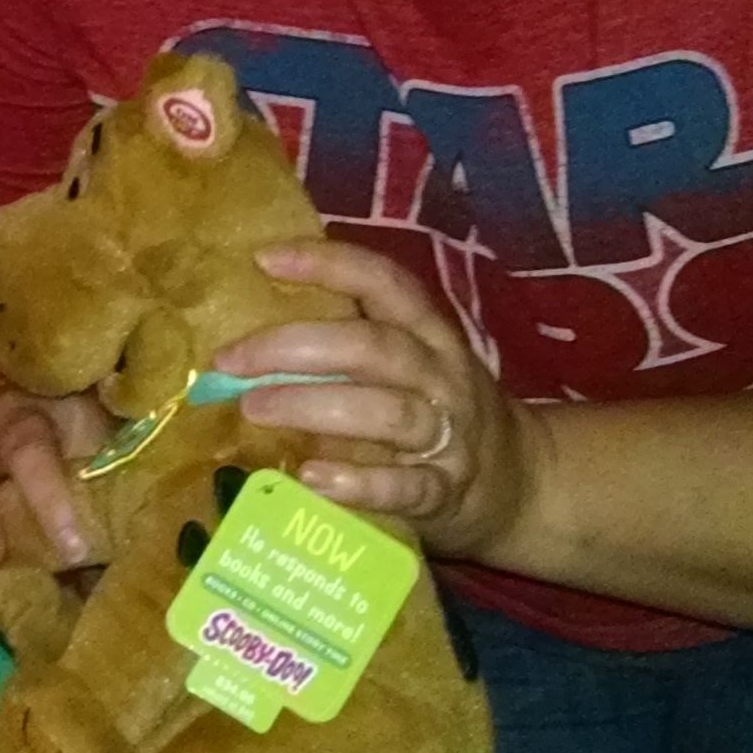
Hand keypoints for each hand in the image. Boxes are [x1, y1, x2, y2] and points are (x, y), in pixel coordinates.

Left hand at [222, 241, 542, 555]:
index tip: (264, 258)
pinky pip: (405, 486)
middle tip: (231, 360)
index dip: (329, 264)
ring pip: (388, 412)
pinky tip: (312, 478)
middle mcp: (442, 377)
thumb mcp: (408, 367)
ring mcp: (449, 436)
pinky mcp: (445, 493)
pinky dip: (358, 483)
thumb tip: (246, 339)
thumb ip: (347, 348)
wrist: (520, 484)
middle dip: (296, 347)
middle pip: (374, 347)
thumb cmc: (436, 415)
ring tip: (254, 408)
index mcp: (429, 335)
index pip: (385, 283)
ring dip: (315, 406)